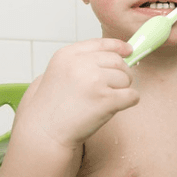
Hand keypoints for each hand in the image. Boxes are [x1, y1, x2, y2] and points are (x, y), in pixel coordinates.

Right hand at [18, 38, 139, 147]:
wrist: (45, 132)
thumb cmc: (52, 107)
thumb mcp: (59, 73)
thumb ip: (82, 61)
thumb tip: (118, 54)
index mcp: (67, 55)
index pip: (101, 44)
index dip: (118, 47)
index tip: (129, 50)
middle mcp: (80, 64)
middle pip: (118, 61)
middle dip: (121, 74)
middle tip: (111, 88)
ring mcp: (94, 80)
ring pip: (126, 78)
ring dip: (122, 90)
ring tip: (103, 101)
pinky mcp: (106, 99)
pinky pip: (132, 95)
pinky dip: (129, 101)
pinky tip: (114, 108)